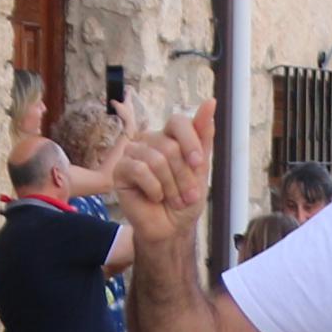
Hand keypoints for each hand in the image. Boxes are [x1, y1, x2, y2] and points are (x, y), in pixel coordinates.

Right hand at [106, 100, 217, 244]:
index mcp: (169, 137)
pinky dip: (153, 188)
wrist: (171, 229)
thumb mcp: (200, 168)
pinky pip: (139, 170)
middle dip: (183, 176)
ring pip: (156, 159)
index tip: (198, 164)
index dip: (190, 142)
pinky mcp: (120, 170)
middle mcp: (149, 141)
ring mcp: (133, 153)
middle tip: (185, 195)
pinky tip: (154, 197)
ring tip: (171, 200)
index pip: (178, 122)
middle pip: (170, 146)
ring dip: (170, 186)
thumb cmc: (184, 200)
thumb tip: (210, 102)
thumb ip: (203, 136)